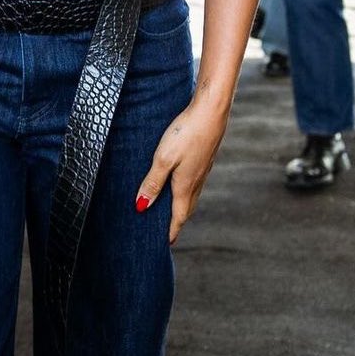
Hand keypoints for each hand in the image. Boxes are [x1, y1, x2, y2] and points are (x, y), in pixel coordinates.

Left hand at [136, 96, 227, 243]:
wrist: (212, 111)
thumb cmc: (186, 134)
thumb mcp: (163, 159)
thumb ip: (152, 182)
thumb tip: (142, 206)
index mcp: (185, 185)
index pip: (178, 216)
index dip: (172, 230)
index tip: (166, 243)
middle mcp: (197, 181)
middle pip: (186, 208)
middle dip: (177, 221)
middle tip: (168, 232)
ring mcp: (202, 169)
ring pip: (191, 194)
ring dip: (182, 205)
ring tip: (171, 211)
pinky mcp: (204, 157)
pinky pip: (194, 182)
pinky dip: (186, 190)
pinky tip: (181, 183)